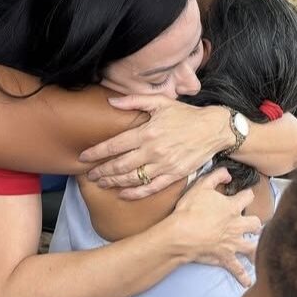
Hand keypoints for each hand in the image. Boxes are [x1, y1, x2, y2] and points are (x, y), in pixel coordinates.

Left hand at [79, 95, 232, 199]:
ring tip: (102, 183)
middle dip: (101, 171)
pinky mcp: (173, 176)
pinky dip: (135, 193)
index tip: (83, 157)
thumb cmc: (186, 115)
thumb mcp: (161, 102)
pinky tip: (123, 194)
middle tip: (90, 175)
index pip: (114, 145)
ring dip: (113, 182)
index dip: (96, 153)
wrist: (213, 130)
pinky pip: (150, 188)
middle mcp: (153, 151)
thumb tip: (111, 101)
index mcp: (147, 132)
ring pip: (132, 179)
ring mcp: (163, 165)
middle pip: (119, 165)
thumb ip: (134, 101)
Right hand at [168, 168, 260, 286]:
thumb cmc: (189, 210)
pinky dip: (242, 276)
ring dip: (256, 248)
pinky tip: (248, 282)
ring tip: (261, 252)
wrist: (181, 235)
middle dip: (255, 224)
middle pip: (256, 224)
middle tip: (253, 225)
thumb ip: (215, 177)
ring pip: (252, 246)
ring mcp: (232, 243)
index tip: (245, 195)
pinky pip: (237, 268)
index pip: (247, 198)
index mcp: (232, 207)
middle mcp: (237, 226)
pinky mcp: (225, 257)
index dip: (247, 195)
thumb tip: (227, 173)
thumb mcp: (200, 186)